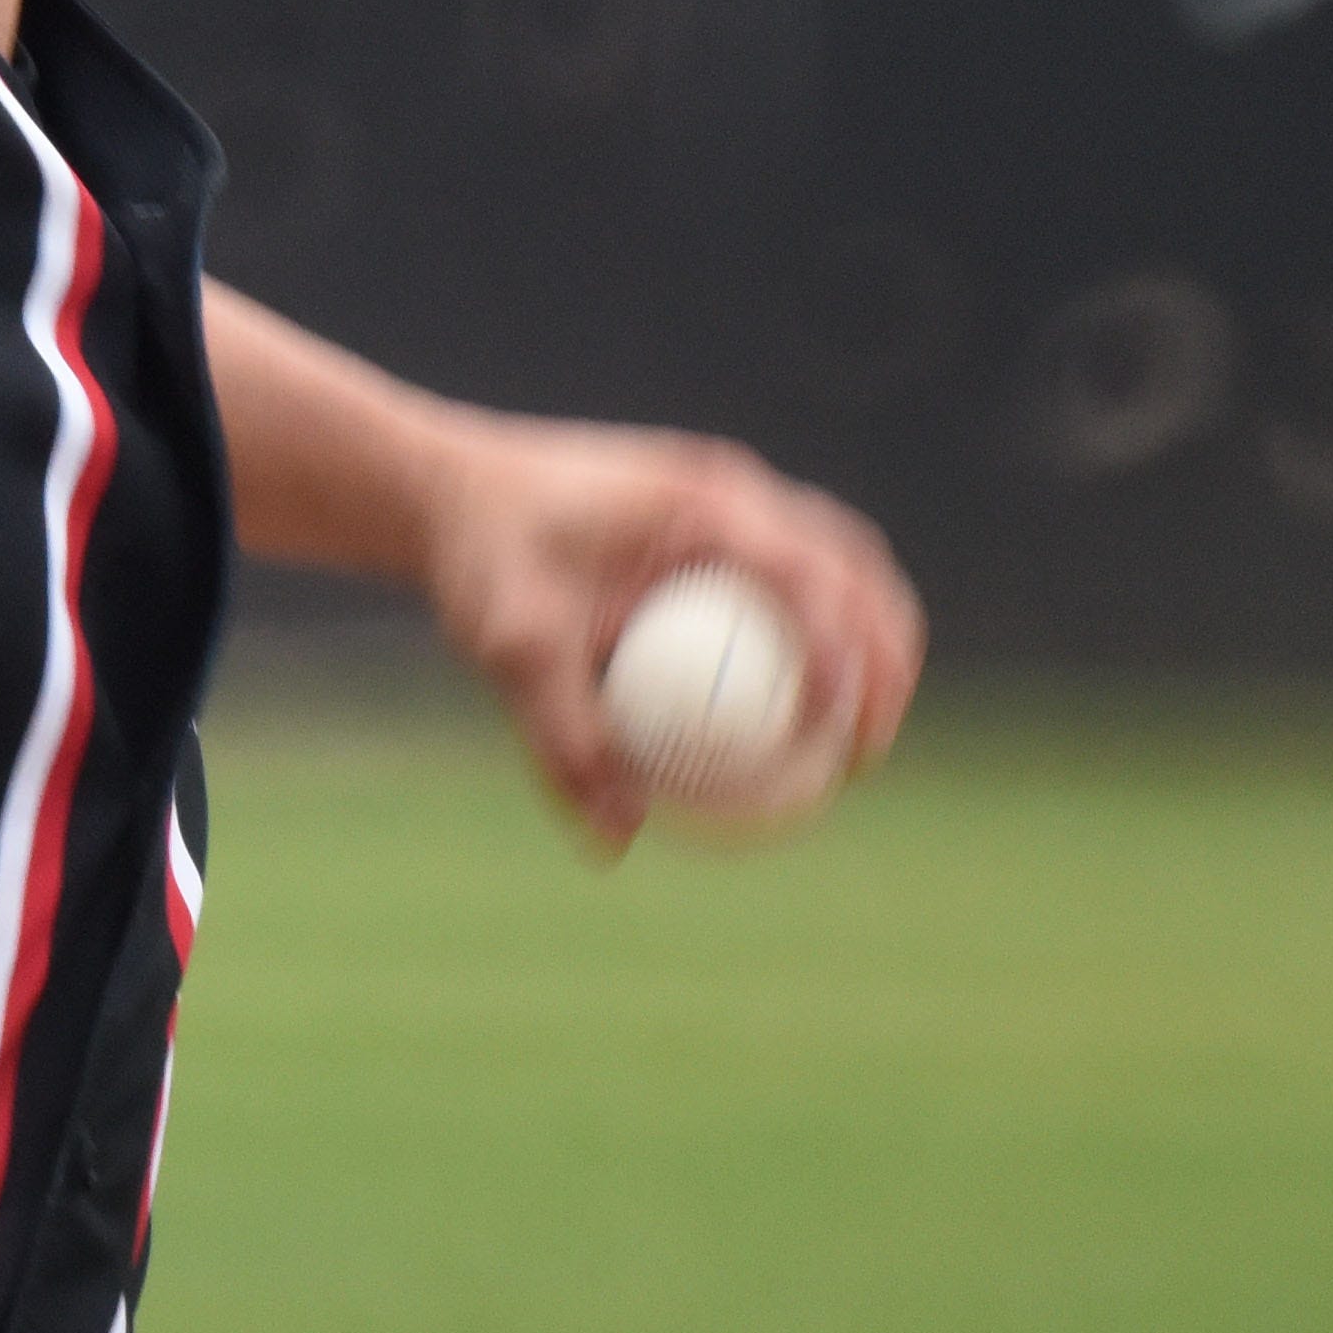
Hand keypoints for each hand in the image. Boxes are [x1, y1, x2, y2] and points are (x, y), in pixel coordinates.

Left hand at [413, 413, 924, 858]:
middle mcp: (730, 489)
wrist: (445, 491)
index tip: (837, 734)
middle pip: (853, 566)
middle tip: (869, 751)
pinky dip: (817, 629)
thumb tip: (616, 842)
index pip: (807, 575)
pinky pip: (790, 573)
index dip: (842, 653)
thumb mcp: (512, 651)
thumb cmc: (481, 559)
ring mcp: (729, 497)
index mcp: (700, 504)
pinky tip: (799, 707)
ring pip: (839, 563)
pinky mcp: (715, 519)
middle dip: (887, 655)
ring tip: (860, 734)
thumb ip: (564, 742)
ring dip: (870, 638)